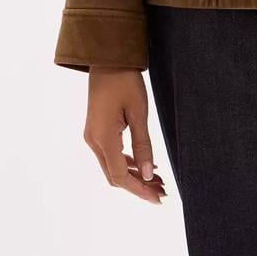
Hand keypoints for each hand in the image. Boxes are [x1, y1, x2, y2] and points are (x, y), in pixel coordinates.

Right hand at [83, 67, 167, 203]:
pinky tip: (145, 163)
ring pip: (112, 166)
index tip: (159, 198)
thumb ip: (143, 144)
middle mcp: (93, 141)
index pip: (121, 176)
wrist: (107, 57)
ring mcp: (93, 136)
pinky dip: (127, 163)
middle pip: (115, 175)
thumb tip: (149, 174)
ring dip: (134, 175)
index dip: (140, 190)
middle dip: (139, 186)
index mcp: (103, 138)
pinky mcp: (96, 130)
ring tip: (159, 180)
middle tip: (163, 191)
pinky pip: (111, 154)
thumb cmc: (125, 80)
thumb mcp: (139, 112)